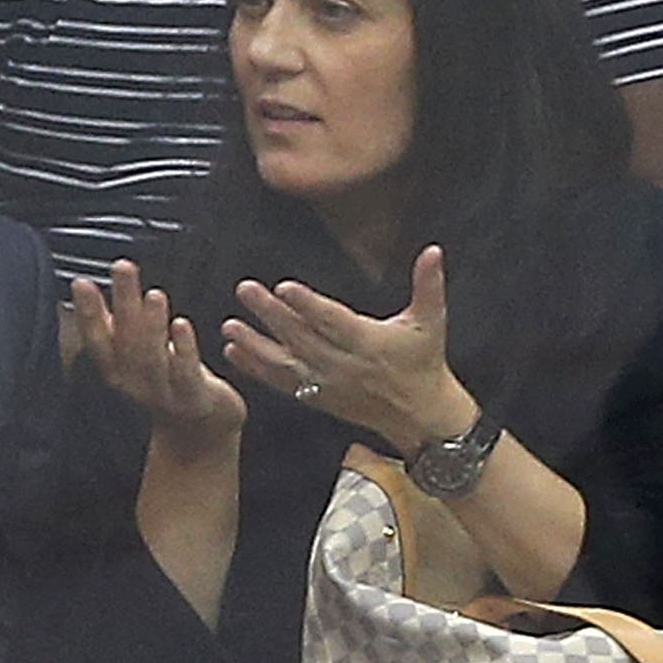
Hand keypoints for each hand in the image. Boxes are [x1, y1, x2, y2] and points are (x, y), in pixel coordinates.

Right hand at [70, 261, 244, 454]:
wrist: (200, 432)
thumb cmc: (166, 386)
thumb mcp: (135, 358)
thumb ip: (114, 328)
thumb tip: (84, 293)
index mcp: (118, 372)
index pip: (97, 339)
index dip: (88, 313)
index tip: (81, 283)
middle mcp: (134, 384)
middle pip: (125, 340)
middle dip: (123, 302)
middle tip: (123, 267)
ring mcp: (162, 392)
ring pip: (152, 357)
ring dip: (151, 324)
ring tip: (153, 294)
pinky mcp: (192, 398)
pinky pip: (185, 372)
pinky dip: (182, 348)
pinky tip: (181, 324)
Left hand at [220, 244, 473, 456]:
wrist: (418, 412)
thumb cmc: (424, 361)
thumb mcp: (432, 319)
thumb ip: (429, 283)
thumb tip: (433, 250)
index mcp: (368, 342)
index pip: (332, 320)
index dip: (307, 304)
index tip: (283, 286)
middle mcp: (343, 364)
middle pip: (300, 337)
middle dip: (270, 313)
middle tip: (245, 290)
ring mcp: (326, 383)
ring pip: (284, 362)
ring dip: (254, 344)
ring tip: (229, 325)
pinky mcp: (317, 397)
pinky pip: (281, 382)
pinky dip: (255, 368)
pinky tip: (234, 351)